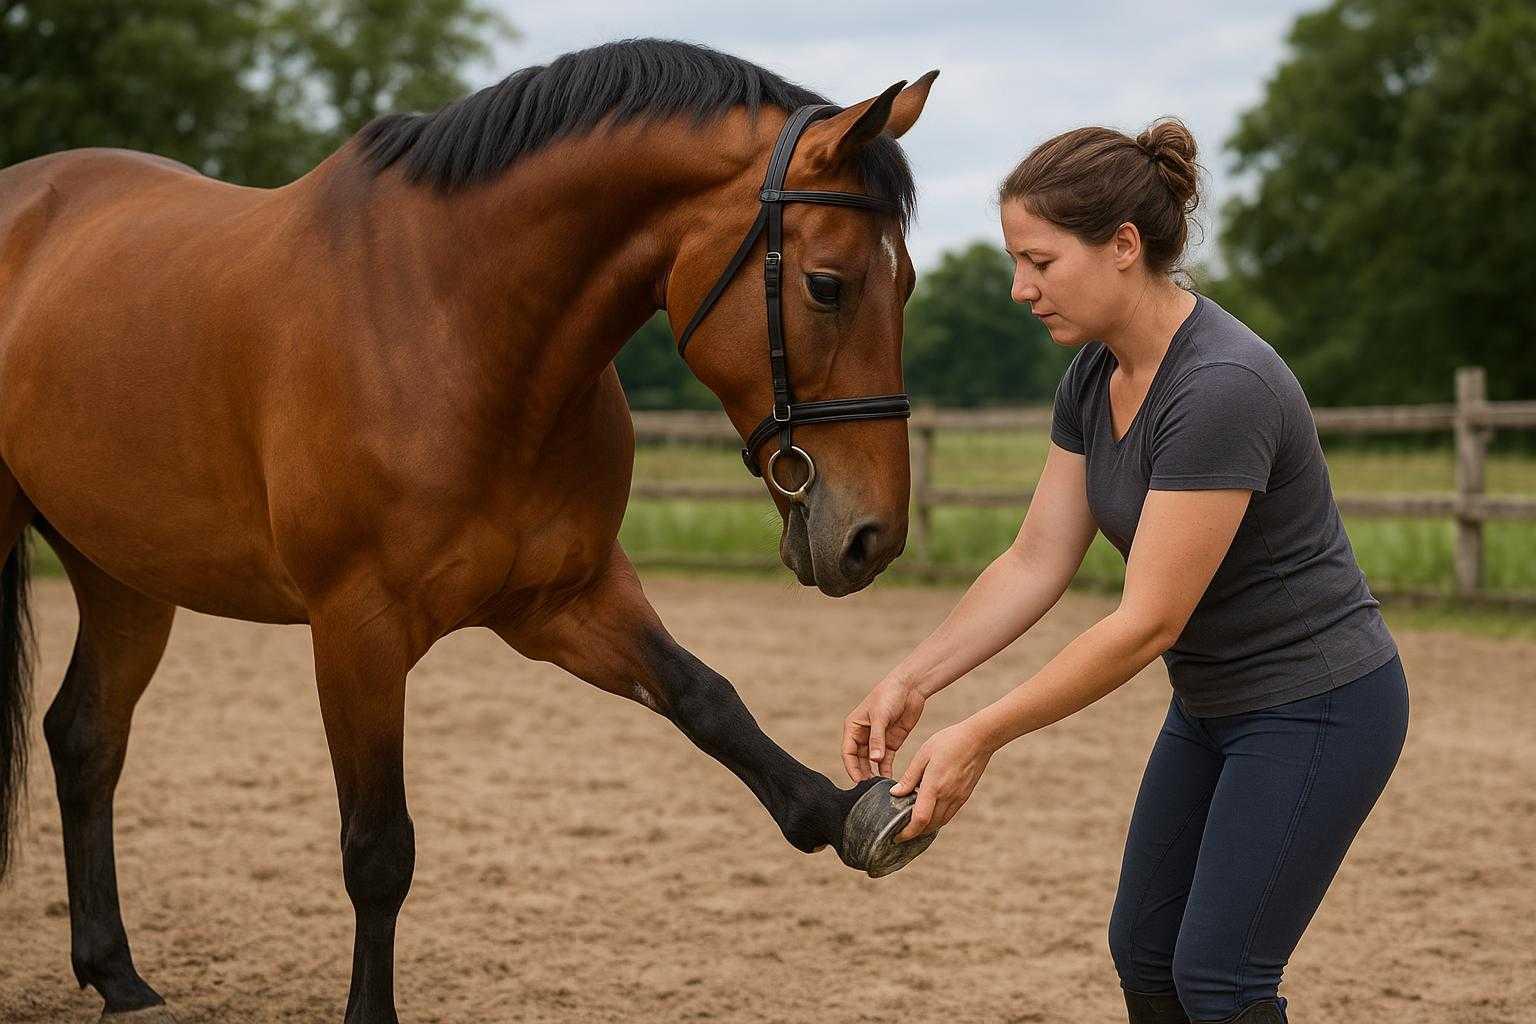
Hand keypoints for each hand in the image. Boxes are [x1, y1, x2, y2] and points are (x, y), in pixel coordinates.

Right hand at [842, 675, 925, 782]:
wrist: (909, 688)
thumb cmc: (889, 696)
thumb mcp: (881, 716)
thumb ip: (877, 739)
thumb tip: (874, 760)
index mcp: (853, 727)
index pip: (848, 752)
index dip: (851, 768)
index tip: (858, 782)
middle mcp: (863, 735)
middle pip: (858, 760)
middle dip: (862, 774)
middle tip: (869, 789)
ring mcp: (877, 740)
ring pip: (871, 763)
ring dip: (874, 774)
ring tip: (879, 788)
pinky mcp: (890, 742)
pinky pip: (885, 761)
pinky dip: (886, 770)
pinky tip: (889, 781)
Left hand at [889, 718, 994, 840]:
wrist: (978, 739)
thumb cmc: (948, 742)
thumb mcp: (923, 755)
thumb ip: (909, 777)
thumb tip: (895, 794)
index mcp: (934, 787)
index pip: (920, 819)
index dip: (907, 832)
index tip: (896, 836)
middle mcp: (948, 797)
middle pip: (929, 826)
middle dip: (914, 833)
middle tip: (900, 831)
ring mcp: (958, 798)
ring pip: (940, 822)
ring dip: (926, 827)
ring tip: (912, 823)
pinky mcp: (964, 796)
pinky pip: (948, 814)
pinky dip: (937, 818)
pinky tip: (929, 810)